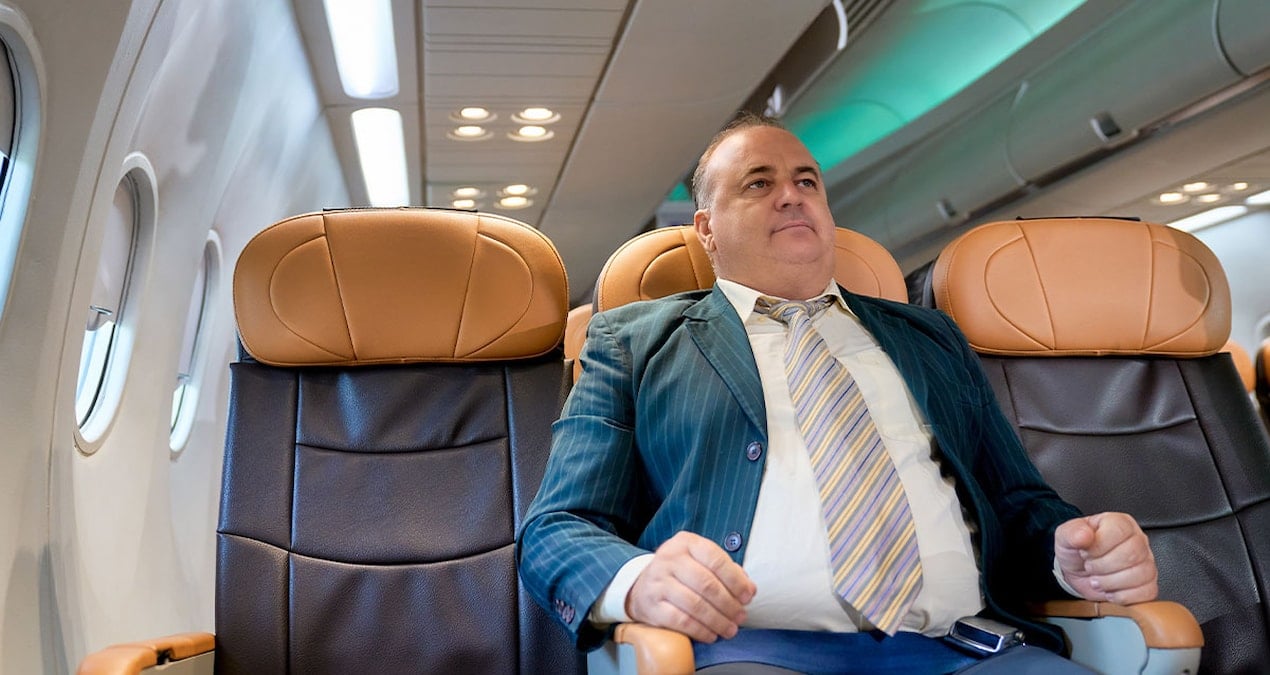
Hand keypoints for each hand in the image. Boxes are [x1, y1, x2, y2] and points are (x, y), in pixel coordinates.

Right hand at [625, 531, 755, 642]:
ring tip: (730, 629)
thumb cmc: (681, 573)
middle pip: (706, 583)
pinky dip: (700, 630)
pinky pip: (681, 621)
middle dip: (729, 604)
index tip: (747, 597)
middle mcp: (669, 559)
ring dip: (717, 620)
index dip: (735, 580)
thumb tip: (749, 589)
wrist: (642, 586)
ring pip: (695, 604)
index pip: (715, 559)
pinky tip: (711, 635)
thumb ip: (726, 571)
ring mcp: (658, 582)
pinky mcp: (652, 605)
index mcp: (686, 543)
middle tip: (741, 617)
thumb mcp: (700, 561)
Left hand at [1054, 512, 1157, 603]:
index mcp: (1119, 523)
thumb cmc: (1076, 551)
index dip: (1099, 547)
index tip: (1086, 552)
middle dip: (1102, 566)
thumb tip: (1084, 535)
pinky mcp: (1148, 584)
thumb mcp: (1065, 537)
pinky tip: (1110, 591)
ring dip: (1111, 583)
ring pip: (1140, 574)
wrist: (1077, 572)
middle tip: (1090, 567)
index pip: (1119, 531)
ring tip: (1097, 580)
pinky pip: (1147, 592)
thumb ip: (1072, 533)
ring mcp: (1146, 562)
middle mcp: (1137, 540)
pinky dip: (1123, 596)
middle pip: (1132, 554)